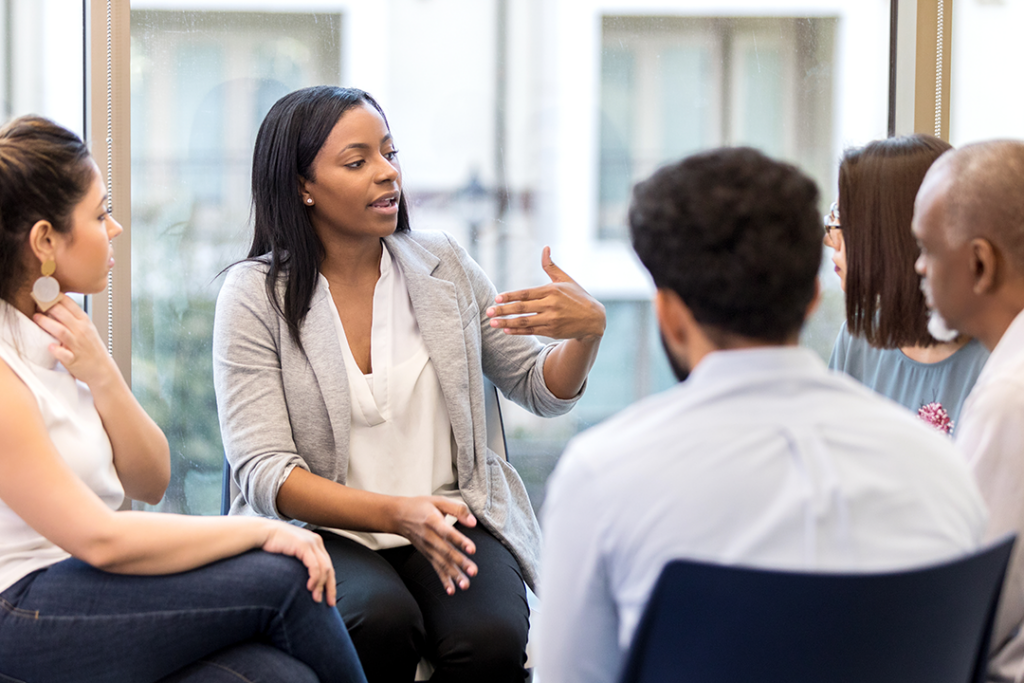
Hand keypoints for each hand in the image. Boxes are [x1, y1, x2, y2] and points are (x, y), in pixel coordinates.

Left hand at [32, 295, 119, 389]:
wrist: (102, 368)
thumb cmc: (91, 348)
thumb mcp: (86, 328)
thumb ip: (71, 317)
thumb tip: (52, 305)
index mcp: (84, 321)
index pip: (69, 303)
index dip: (55, 295)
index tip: (43, 291)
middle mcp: (81, 331)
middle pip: (62, 314)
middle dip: (47, 306)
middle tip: (35, 302)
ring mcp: (78, 345)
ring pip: (61, 331)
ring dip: (46, 323)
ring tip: (36, 318)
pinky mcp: (74, 359)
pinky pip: (64, 354)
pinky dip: (57, 350)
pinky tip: (50, 346)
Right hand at [261, 521, 336, 605]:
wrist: (262, 533)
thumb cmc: (273, 546)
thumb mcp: (292, 554)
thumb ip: (300, 562)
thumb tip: (304, 580)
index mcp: (315, 544)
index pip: (328, 566)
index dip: (330, 583)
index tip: (330, 598)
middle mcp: (316, 542)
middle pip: (330, 568)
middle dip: (330, 588)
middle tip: (330, 603)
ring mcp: (312, 543)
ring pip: (324, 569)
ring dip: (321, 586)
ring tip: (316, 598)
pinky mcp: (305, 546)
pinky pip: (315, 566)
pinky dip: (314, 578)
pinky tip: (310, 588)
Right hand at [391, 497, 477, 594]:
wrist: (398, 516)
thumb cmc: (421, 506)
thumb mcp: (439, 501)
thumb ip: (458, 509)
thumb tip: (473, 522)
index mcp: (433, 521)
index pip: (447, 532)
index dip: (460, 540)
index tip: (472, 549)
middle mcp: (429, 537)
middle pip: (446, 551)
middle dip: (460, 562)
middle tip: (473, 571)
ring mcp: (427, 548)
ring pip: (442, 563)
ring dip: (454, 575)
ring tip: (465, 584)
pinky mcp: (427, 555)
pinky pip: (436, 569)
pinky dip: (443, 580)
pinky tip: (451, 590)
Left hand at [486, 247, 605, 339]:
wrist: (593, 319)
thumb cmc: (577, 296)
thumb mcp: (565, 279)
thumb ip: (551, 265)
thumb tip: (545, 247)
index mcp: (552, 290)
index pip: (526, 293)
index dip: (510, 296)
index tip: (497, 298)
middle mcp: (551, 305)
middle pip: (522, 308)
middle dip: (503, 310)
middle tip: (489, 312)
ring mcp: (551, 319)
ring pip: (524, 321)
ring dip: (507, 323)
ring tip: (492, 323)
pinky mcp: (552, 331)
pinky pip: (531, 331)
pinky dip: (518, 331)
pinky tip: (506, 330)